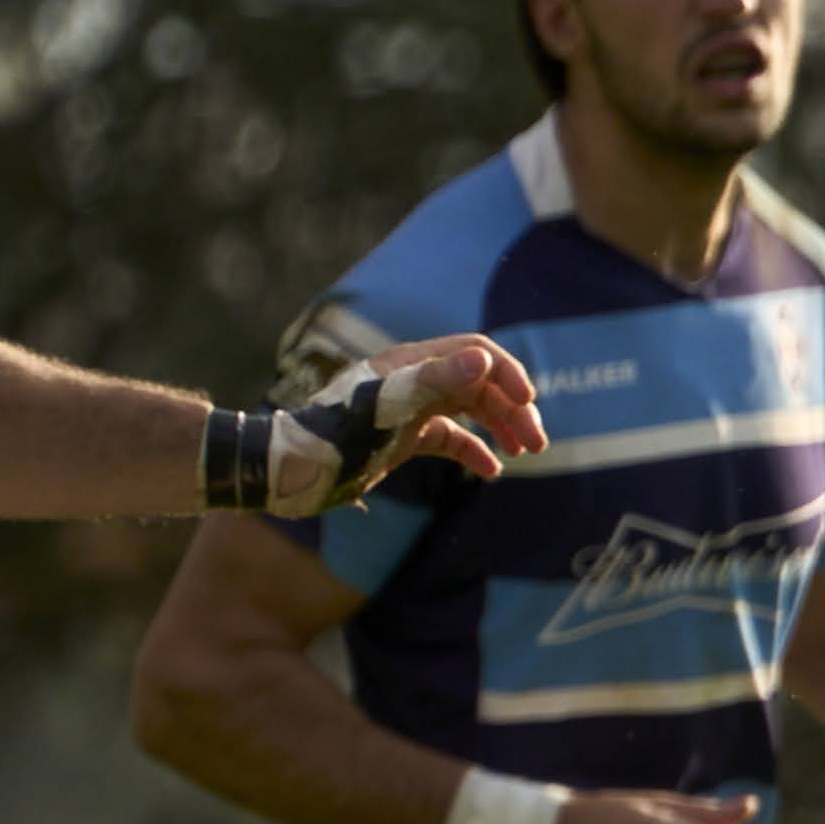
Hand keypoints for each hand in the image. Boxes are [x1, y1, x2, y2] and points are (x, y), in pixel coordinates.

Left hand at [279, 335, 547, 508]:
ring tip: (524, 454)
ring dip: (502, 427)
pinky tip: (492, 470)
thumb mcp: (383, 409)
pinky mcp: (404, 438)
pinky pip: (450, 437)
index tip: (528, 402)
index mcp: (410, 365)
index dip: (507, 373)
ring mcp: (409, 410)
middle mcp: (412, 382)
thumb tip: (485, 360)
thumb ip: (433, 380)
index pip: (474, 353)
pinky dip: (475, 451)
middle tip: (536, 443)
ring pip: (471, 409)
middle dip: (512, 409)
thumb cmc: (331, 437)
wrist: (288, 470)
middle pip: (480, 383)